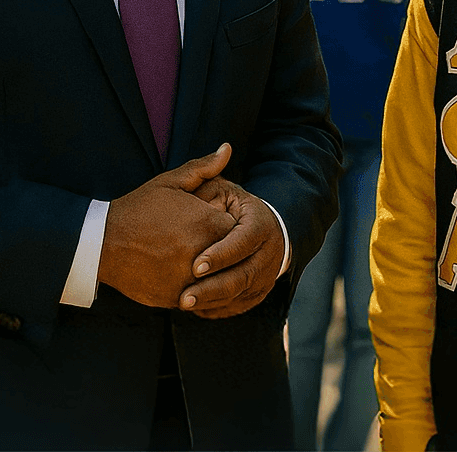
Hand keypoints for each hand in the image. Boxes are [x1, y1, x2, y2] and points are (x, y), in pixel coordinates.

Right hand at [97, 144, 237, 307]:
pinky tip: (182, 275)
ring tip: (193, 259)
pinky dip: (195, 288)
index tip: (218, 223)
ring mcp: (188, 279)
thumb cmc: (138, 209)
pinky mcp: (174, 298)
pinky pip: (197, 296)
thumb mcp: (170, 183)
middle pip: (232, 257)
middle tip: (204, 242)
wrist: (101, 243)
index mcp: (207, 224)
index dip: (231, 227)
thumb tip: (228, 148)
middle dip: (225, 250)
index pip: (241, 230)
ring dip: (212, 272)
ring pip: (217, 280)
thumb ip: (204, 167)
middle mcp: (202, 254)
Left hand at [178, 175, 285, 318]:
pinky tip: (198, 309)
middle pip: (246, 273)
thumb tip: (224, 148)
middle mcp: (271, 249)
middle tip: (184, 295)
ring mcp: (268, 272)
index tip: (194, 264)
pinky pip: (242, 304)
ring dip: (215, 301)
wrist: (257, 231)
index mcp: (261, 221)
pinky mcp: (261, 290)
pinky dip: (221, 308)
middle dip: (214, 286)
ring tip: (184, 303)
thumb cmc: (228, 208)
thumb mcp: (220, 187)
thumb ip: (211, 170)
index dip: (221, 254)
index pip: (244, 241)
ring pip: (244, 292)